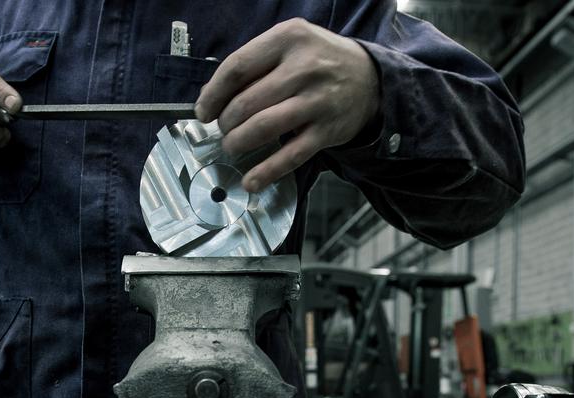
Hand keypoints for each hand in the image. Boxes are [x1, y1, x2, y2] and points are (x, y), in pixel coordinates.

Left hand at [195, 19, 380, 191]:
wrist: (370, 79)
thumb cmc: (319, 60)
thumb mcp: (290, 43)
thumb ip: (254, 64)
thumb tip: (212, 97)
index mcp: (289, 39)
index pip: (237, 67)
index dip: (213, 94)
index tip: (203, 111)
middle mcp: (305, 68)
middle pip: (246, 102)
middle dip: (225, 122)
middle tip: (224, 128)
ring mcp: (318, 101)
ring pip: (263, 128)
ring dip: (238, 143)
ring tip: (233, 145)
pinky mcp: (327, 131)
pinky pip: (290, 156)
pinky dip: (266, 172)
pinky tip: (251, 181)